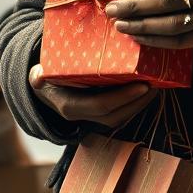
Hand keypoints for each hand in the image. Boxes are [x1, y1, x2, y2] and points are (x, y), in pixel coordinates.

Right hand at [29, 63, 158, 128]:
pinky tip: (146, 90)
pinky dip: (135, 103)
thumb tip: (37, 74)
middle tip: (156, 84)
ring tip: (156, 86)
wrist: (44, 91)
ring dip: (140, 104)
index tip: (142, 85)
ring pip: (121, 117)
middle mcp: (83, 116)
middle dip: (138, 102)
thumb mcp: (39, 76)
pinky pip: (121, 113)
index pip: (101, 106)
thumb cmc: (45, 78)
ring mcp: (93, 117)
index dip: (123, 98)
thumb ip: (38, 76)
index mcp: (70, 107)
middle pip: (117, 115)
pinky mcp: (101, 114)